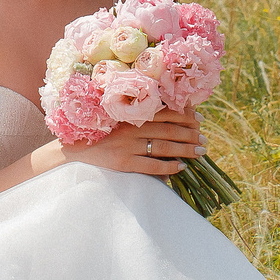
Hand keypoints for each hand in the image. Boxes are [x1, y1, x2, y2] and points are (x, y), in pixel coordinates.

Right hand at [73, 107, 202, 178]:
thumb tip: (170, 116)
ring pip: (164, 147)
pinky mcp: (124, 163)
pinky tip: (180, 167)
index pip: (164, 112)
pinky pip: (152, 166)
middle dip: (190, 134)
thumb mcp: (119, 120)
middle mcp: (131, 128)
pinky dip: (168, 167)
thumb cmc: (101, 134)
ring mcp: (128, 146)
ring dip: (185, 149)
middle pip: (168, 130)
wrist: (75, 152)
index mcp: (131, 114)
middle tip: (204, 139)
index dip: (185, 115)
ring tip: (199, 152)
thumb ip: (140, 117)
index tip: (200, 119)